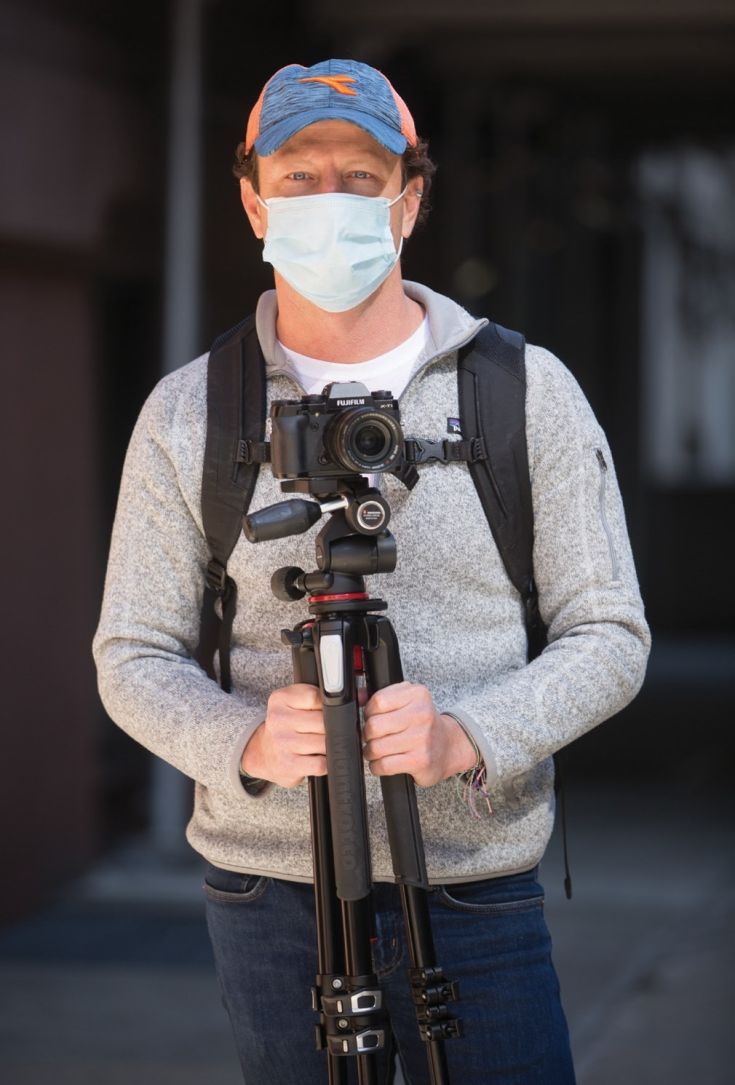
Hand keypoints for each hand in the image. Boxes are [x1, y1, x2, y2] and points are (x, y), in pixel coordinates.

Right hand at [241, 684, 325, 787]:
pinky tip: (319, 758)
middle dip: (332, 727)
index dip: (327, 704)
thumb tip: (355, 699)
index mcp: (280, 700)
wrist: (263, 753)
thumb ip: (317, 696)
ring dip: (329, 746)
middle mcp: (278, 720)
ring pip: (324, 742)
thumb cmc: (286, 726)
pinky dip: (326, 763)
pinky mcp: (289, 765)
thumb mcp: (293, 702)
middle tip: (326, 730)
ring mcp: (283, 743)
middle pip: (323, 721)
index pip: (314, 696)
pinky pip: (321, 764)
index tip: (325, 710)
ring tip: (321, 744)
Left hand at [362, 681, 476, 786]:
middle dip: (368, 734)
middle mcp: (422, 715)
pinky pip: (384, 765)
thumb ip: (383, 696)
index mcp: (417, 695)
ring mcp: (421, 739)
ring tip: (377, 750)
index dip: (369, 712)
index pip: (378, 701)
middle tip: (373, 736)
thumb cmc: (423, 724)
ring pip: (376, 747)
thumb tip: (359, 696)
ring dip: (370, 752)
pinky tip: (382, 762)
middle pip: (374, 725)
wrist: (449, 746)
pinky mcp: (420, 761)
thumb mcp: (409, 701)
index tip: (373, 718)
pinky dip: (376, 766)